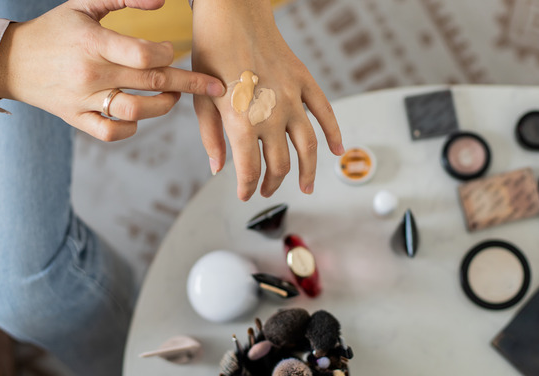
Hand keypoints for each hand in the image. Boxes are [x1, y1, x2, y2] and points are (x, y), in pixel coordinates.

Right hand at [0, 0, 225, 141]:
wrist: (10, 61)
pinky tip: (140, 117)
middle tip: (213, 86)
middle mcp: (89, 74)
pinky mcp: (76, 119)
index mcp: (92, 43)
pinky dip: (131, 129)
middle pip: (150, 82)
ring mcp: (83, 100)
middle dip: (189, 84)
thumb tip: (163, 1)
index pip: (144, 55)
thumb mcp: (83, 5)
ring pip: (135, 112)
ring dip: (163, 106)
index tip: (173, 51)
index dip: (168, 55)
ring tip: (173, 97)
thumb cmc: (54, 31)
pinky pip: (111, 132)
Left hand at [191, 0, 343, 200]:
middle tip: (267, 189)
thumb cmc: (211, 53)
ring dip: (308, 171)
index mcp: (242, 121)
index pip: (250, 169)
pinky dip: (334, 133)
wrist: (232, 14)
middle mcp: (271, 114)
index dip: (247, 187)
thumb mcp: (202, 99)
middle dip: (273, 182)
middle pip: (280, 163)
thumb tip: (218, 168)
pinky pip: (325, 112)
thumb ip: (212, 138)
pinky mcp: (303, 81)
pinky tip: (337, 150)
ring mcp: (292, 98)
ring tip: (307, 186)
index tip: (245, 195)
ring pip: (307, 146)